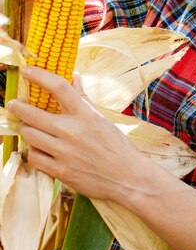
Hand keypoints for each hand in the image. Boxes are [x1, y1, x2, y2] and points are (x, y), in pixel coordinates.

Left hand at [8, 68, 140, 201]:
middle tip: (13, 104)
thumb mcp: (101, 118)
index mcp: (86, 114)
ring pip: (30, 135)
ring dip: (26, 130)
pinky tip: (38, 148)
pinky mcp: (61, 172)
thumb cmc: (116, 145)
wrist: (127, 177)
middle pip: (33, 114)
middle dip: (18, 108)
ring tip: (28, 128)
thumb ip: (84, 98)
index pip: (59, 88)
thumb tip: (74, 76)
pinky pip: (35, 158)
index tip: (27, 71)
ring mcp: (65, 152)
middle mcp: (73, 131)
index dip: (40, 76)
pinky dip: (33, 151)